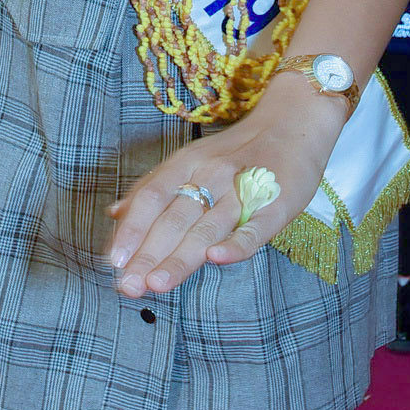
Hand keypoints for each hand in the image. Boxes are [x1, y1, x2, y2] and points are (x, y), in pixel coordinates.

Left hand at [107, 73, 342, 297]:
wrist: (295, 121)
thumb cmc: (237, 150)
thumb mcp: (191, 158)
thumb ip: (154, 187)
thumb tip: (114, 214)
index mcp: (187, 163)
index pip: (152, 197)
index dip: (132, 228)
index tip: (114, 260)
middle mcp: (211, 174)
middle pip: (174, 218)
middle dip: (149, 254)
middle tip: (128, 287)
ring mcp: (244, 190)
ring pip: (207, 227)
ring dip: (180, 257)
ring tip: (156, 284)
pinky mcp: (276, 205)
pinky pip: (253, 228)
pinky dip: (235, 244)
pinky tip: (216, 259)